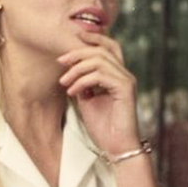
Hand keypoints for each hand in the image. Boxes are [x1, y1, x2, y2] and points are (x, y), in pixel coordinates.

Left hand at [57, 33, 140, 156]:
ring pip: (99, 60)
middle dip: (77, 53)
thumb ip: (83, 83)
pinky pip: (100, 75)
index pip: (109, 47)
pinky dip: (83, 81)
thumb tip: (71, 70)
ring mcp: (127, 80)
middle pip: (101, 50)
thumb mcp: (88, 100)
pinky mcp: (125, 88)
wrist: (116, 147)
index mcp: (118, 75)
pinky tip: (72, 91)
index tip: (72, 40)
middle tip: (60, 61)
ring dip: (77, 69)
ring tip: (64, 82)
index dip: (92, 38)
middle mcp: (125, 74)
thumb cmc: (104, 127)